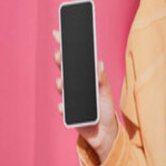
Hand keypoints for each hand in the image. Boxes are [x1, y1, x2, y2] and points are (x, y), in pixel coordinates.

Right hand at [53, 28, 118, 164]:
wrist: (104, 131)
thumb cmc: (104, 109)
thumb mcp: (106, 93)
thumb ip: (102, 79)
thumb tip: (99, 63)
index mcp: (84, 79)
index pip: (73, 60)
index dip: (66, 47)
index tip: (59, 34)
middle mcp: (74, 87)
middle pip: (65, 71)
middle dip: (62, 62)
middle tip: (60, 54)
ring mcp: (70, 100)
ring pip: (63, 89)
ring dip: (61, 84)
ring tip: (62, 81)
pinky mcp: (69, 114)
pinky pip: (64, 110)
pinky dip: (64, 108)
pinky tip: (64, 107)